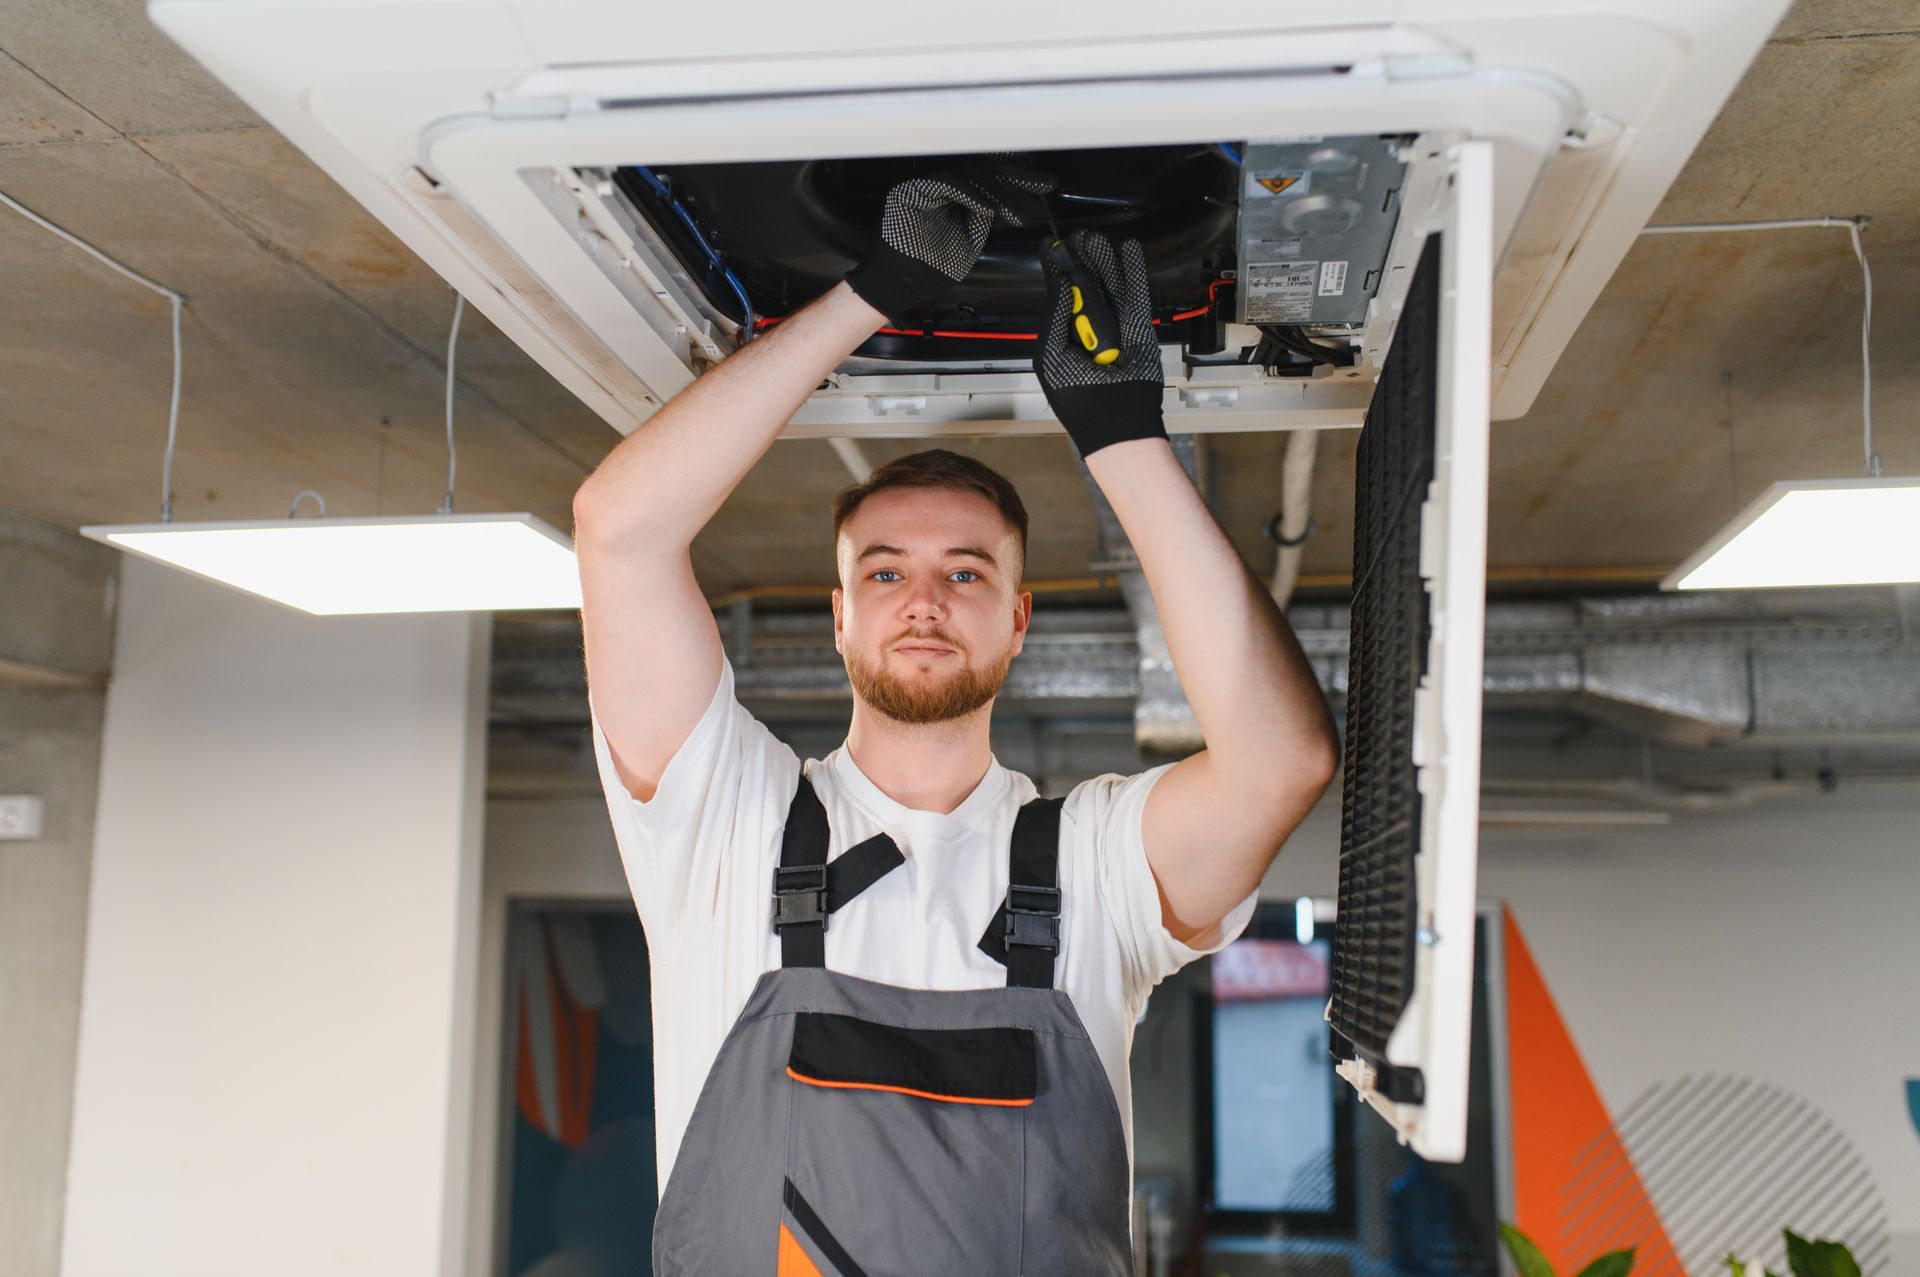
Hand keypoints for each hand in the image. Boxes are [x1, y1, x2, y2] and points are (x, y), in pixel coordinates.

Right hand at [844, 170, 1051, 322]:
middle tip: (1042, 185)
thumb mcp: (969, 241)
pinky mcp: (912, 190)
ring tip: (1015, 212)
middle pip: (981, 170)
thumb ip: (982, 219)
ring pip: (968, 174)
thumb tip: (1002, 202)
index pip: (987, 180)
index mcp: (951, 196)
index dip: (1017, 182)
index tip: (1044, 187)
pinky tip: (988, 208)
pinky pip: (947, 183)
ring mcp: (924, 185)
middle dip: (1016, 178)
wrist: (900, 284)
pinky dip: (970, 194)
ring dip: (996, 192)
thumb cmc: (928, 268)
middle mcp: (937, 185)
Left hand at [1036, 230, 1167, 457]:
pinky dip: (1133, 272)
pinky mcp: (1139, 329)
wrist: (1114, 420)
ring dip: (1104, 261)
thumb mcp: (1052, 354)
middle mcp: (1088, 331)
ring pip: (1110, 287)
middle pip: (1086, 287)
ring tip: (1096, 239)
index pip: (1059, 297)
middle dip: (1081, 261)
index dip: (1057, 272)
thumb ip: (1056, 315)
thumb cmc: (1077, 397)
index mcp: (1062, 338)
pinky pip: (1136, 295)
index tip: (1051, 247)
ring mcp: (1115, 329)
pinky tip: (1128, 251)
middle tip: (1077, 237)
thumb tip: (1061, 281)